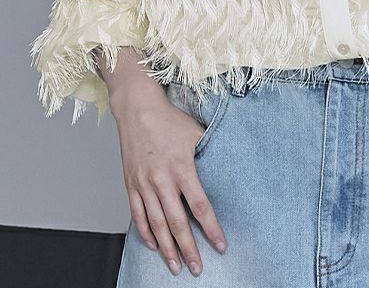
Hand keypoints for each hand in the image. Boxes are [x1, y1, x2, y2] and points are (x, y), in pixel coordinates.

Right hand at [110, 84, 227, 276]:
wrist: (137, 109)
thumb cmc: (170, 120)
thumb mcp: (197, 133)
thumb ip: (210, 154)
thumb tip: (228, 168)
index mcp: (182, 167)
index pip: (200, 206)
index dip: (211, 228)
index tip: (221, 245)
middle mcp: (162, 179)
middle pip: (177, 222)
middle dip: (189, 248)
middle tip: (197, 268)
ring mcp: (144, 184)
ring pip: (156, 224)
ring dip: (167, 248)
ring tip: (176, 267)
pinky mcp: (130, 184)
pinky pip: (137, 214)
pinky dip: (145, 233)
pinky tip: (154, 246)